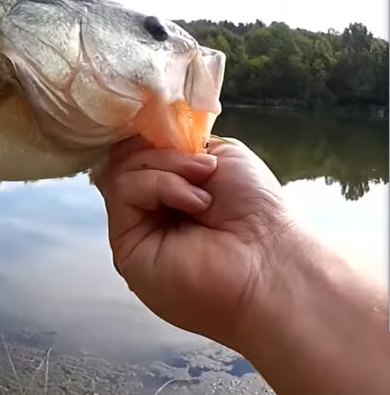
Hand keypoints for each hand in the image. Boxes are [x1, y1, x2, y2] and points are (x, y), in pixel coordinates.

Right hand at [91, 135, 296, 347]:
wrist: (272, 260)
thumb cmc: (258, 211)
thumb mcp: (221, 155)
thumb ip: (178, 144)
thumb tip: (145, 137)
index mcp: (171, 189)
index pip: (140, 149)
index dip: (154, 135)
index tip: (178, 133)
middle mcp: (149, 208)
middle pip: (127, 156)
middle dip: (164, 151)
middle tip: (204, 168)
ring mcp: (136, 226)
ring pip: (122, 169)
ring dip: (167, 167)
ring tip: (204, 191)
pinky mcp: (125, 243)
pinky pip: (124, 190)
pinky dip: (160, 185)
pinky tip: (194, 203)